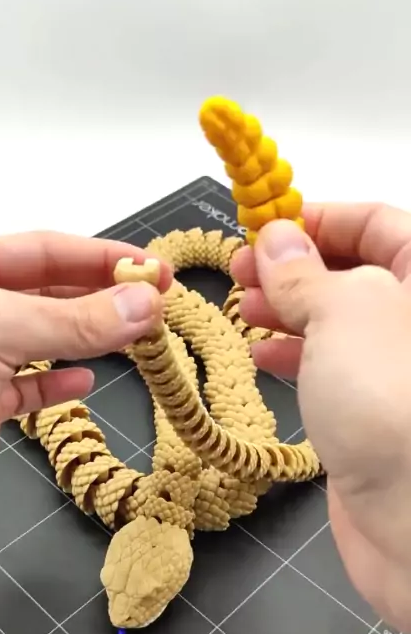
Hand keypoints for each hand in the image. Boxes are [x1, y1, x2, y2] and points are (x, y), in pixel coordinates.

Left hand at [0, 231, 171, 517]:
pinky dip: (59, 383)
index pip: (41, 250)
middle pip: (46, 292)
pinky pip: (28, 387)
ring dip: (88, 339)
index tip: (153, 269)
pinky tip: (85, 380)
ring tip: (135, 339)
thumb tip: (143, 305)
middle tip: (155, 305)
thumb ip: (70, 319)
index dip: (101, 257)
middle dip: (101, 297)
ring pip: (42, 339)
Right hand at [231, 204, 410, 632]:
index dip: (321, 217)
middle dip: (294, 266)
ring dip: (287, 309)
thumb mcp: (345, 314)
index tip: (265, 226)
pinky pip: (331, 369)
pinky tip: (261, 355)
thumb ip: (306, 272)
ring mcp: (395, 372)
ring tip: (242, 309)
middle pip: (355, 272)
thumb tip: (276, 238)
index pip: (381, 224)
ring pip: (338, 322)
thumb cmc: (391, 403)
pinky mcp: (372, 416)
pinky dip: (294, 356)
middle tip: (238, 271)